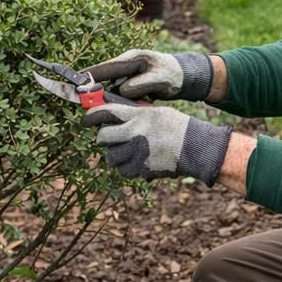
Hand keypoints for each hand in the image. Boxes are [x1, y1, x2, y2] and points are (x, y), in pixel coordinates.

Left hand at [84, 102, 230, 184]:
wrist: (195, 148)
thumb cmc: (177, 127)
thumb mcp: (156, 112)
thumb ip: (134, 112)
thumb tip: (112, 110)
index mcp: (139, 115)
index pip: (105, 112)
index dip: (90, 115)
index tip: (85, 119)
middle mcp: (135, 132)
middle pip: (102, 137)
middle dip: (104, 138)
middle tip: (109, 138)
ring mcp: (137, 152)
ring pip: (110, 156)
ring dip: (115, 154)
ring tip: (127, 151)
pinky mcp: (141, 169)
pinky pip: (122, 170)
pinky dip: (126, 167)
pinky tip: (136, 161)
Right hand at [89, 47, 213, 101]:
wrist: (185, 76)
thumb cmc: (173, 75)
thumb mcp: (160, 80)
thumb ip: (141, 84)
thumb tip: (122, 90)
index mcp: (132, 59)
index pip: (105, 67)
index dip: (88, 74)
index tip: (74, 81)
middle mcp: (127, 65)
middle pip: (104, 78)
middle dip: (95, 90)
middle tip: (85, 103)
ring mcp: (128, 74)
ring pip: (110, 87)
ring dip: (108, 98)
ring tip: (108, 109)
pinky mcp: (131, 83)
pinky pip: (119, 92)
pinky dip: (118, 100)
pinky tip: (120, 107)